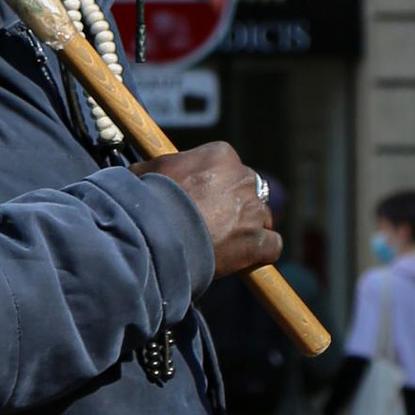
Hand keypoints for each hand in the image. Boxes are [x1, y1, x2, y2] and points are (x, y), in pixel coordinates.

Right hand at [145, 142, 282, 280]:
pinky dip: (261, 253)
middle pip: (248, 190)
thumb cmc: (149, 199)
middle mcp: (243, 178)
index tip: (201, 199)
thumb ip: (157, 168)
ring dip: (247, 228)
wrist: (156, 233)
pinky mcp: (257, 241)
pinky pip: (272, 245)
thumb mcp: (148, 171)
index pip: (228, 167)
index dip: (216, 185)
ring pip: (261, 217)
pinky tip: (245, 259)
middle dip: (234, 205)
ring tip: (224, 243)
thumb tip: (142, 172)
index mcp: (220, 155)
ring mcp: (252, 211)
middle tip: (212, 222)